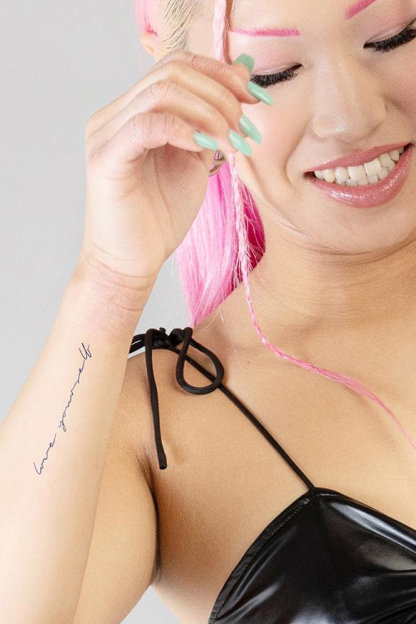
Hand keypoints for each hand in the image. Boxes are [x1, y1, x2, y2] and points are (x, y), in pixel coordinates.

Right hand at [78, 49, 258, 290]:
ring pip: (161, 92)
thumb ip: (210, 126)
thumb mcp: (195, 164)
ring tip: (229, 142)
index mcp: (134, 112)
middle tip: (244, 127)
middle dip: (220, 95)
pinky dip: (182, 129)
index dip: (219, 74)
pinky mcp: (105, 158)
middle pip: (171, 72)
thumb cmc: (160, 219)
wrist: (131, 264)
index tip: (253, 99)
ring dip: (208, 112)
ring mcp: (106, 134)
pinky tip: (203, 148)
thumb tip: (241, 85)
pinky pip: (145, 124)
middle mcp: (115, 115)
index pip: (176, 67)